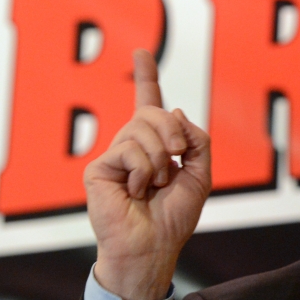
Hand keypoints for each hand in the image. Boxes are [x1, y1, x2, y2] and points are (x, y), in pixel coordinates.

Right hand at [84, 49, 210, 299]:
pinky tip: (138, 191)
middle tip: (178, 159)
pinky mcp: (99, 168)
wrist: (153, 247)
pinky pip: (129, 150)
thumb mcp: (200, 174)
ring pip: (142, 128)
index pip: (149, 104)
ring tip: (156, 185)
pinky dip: (144, 170)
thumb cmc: (174, 217)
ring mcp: (114, 156)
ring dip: (161, 159)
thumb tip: (175, 111)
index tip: (141, 52)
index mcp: (155, 145)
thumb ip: (197, 141)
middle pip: (154, 112)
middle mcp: (132, 146)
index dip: (146, 77)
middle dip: (174, 133)